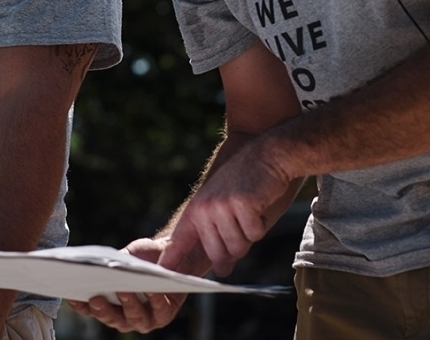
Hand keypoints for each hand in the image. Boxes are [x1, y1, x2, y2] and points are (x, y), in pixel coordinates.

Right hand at [66, 237, 185, 333]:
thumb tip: (98, 265)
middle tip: (96, 297)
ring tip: (124, 291)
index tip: (71, 295)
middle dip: (103, 309)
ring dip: (128, 305)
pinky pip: (159, 310)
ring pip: (134, 318)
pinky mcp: (165, 315)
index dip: (81, 305)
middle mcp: (126, 317)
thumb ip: (113, 263)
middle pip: (111, 318)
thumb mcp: (125, 257)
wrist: (170, 252)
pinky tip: (151, 289)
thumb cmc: (142, 257)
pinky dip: (154, 300)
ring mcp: (145, 319)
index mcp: (111, 304)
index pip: (92, 308)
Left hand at [159, 138, 289, 277]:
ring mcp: (222, 205)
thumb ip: (219, 238)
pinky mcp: (242, 204)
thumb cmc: (247, 183)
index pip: (180, 239)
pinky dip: (261, 223)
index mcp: (196, 208)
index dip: (172, 259)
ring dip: (250, 234)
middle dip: (235, 246)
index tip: (162, 275)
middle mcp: (205, 208)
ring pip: (239, 247)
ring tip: (250, 209)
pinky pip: (255, 234)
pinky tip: (259, 203)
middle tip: (243, 220)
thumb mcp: (224, 207)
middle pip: (219, 254)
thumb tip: (222, 271)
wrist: (267, 154)